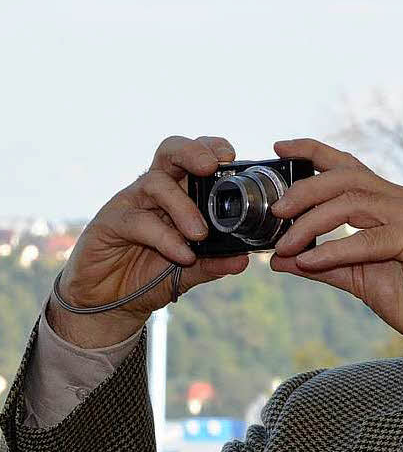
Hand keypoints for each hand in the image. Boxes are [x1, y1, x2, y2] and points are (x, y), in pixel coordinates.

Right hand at [48, 135, 249, 347]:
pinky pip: (138, 221)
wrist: (111, 302)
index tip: (231, 157)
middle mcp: (153, 192)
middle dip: (193, 152)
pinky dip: (165, 238)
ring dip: (183, 207)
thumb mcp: (189, 272)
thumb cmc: (150, 276)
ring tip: (200, 235)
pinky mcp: (110, 223)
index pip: (193, 158)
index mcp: (177, 194)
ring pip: (155, 184)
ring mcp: (130, 204)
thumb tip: (243, 259)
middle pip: (170, 153)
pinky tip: (182, 255)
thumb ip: (214, 263)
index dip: (210, 148)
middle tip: (211, 167)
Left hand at [269, 139, 402, 353]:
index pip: (348, 166)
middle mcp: (402, 201)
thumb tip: (279, 259)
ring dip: (311, 221)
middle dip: (303, 189)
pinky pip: (367, 238)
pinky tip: (309, 262)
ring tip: (285, 243)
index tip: (280, 148)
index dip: (313, 151)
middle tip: (275, 210)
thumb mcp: (360, 278)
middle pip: (344, 177)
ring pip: (351, 201)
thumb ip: (323, 265)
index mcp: (390, 203)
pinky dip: (334, 250)